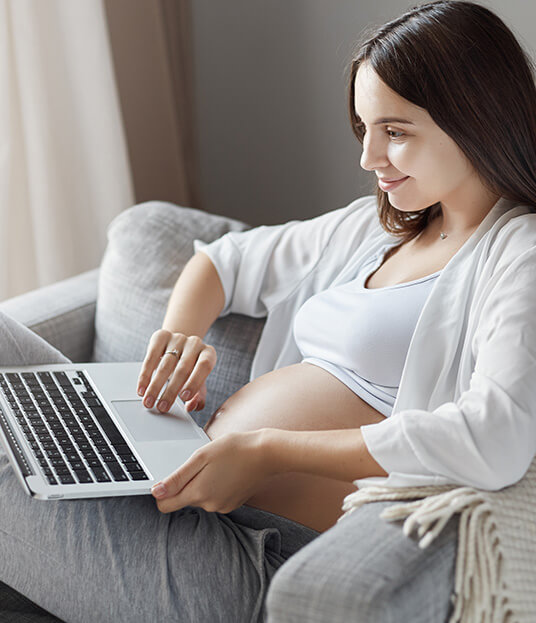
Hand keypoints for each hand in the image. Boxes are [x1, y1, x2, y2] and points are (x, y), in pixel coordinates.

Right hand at [137, 329, 216, 412]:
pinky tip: (142, 389)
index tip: (184, 398)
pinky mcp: (161, 336)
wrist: (180, 345)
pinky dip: (145, 375)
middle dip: (171, 391)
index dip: (195, 382)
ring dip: (155, 386)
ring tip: (149, 402)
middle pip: (182, 368)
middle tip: (162, 407)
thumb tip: (192, 407)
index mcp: (208, 354)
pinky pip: (151, 356)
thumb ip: (198, 396)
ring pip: (165, 364)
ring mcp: (178, 338)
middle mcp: (195, 344)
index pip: (204, 366)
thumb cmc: (192, 368)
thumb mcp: (198, 381)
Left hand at [150, 430, 271, 513]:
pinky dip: (215, 486)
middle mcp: (209, 505)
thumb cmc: (234, 449)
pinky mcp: (232, 504)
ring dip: (202, 483)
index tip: (169, 476)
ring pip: (200, 497)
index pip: (165, 505)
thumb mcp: (201, 457)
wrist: (266, 454)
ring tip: (217, 465)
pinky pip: (214, 497)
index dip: (162, 491)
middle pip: (183, 499)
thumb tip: (156, 492)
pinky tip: (226, 471)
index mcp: (198, 493)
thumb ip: (177, 477)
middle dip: (186, 483)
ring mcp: (222, 506)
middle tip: (201, 463)